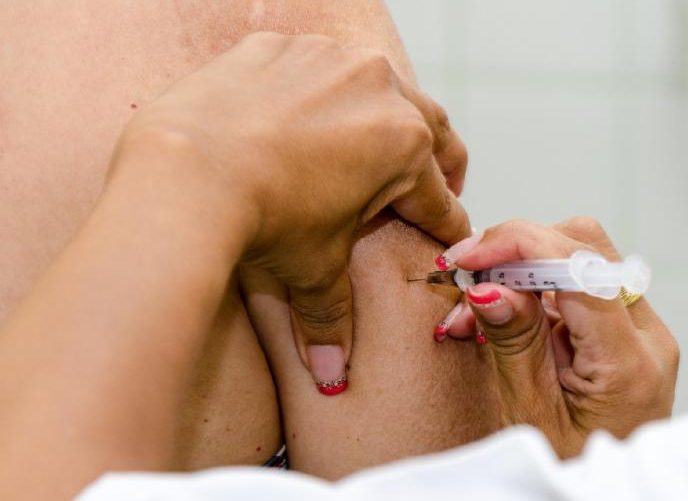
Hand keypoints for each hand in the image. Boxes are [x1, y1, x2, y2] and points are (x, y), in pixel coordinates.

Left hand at [111, 33, 470, 388]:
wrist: (181, 174)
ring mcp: (332, 59)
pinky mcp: (284, 45)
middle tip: (435, 182)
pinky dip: (321, 89)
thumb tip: (334, 379)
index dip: (446, 225)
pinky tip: (302, 115)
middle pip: (434, 129)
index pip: (441, 198)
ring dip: (383, 115)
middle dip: (440, 161)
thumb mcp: (310, 270)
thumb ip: (332, 320)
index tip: (448, 235)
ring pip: (380, 86)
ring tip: (371, 141)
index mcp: (404, 148)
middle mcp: (380, 90)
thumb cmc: (256, 219)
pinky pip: (317, 64)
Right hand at [439, 218, 677, 456]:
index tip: (470, 255)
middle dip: (517, 251)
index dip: (520, 245)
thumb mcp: (530, 414)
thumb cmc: (571, 467)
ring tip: (474, 308)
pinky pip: (578, 284)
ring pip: (580, 258)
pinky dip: (532, 288)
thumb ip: (514, 342)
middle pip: (585, 247)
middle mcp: (647, 336)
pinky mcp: (626, 330)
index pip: (580, 270)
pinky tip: (499, 315)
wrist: (607, 496)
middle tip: (466, 277)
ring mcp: (641, 330)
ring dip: (520, 268)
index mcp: (628, 363)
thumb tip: (489, 285)